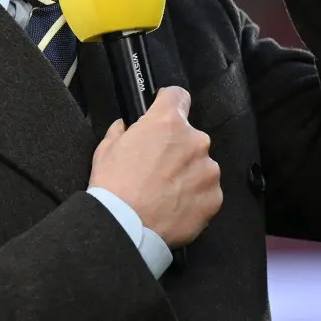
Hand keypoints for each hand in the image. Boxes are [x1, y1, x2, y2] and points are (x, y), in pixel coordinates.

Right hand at [89, 87, 222, 247]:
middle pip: (189, 135)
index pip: (178, 95)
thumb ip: (122, 131)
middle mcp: (195, 141)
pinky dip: (194, 195)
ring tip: (165, 190)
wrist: (126, 226)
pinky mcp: (214, 197)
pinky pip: (206, 190)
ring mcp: (208, 170)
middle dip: (176, 146)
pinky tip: (174, 204)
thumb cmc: (115, 185)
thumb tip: (126, 128)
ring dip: (187, 172)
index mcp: (167, 122)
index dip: (169, 102)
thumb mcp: (106, 148)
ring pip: (200, 164)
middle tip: (156, 165)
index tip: (163, 111)